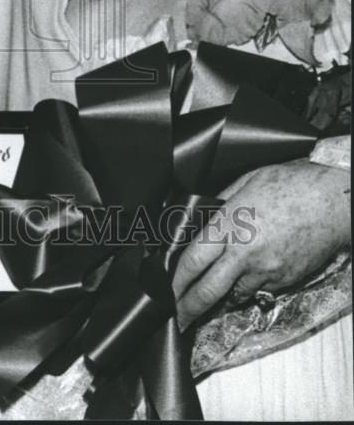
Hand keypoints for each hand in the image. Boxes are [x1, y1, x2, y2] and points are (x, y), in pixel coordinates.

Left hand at [172, 159, 349, 330]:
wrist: (333, 203)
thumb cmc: (293, 185)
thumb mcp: (248, 182)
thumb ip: (223, 202)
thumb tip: (206, 214)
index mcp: (230, 225)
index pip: (193, 260)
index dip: (176, 279)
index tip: (166, 290)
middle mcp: (245, 253)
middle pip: (209, 289)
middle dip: (189, 307)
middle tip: (177, 318)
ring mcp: (267, 270)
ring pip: (234, 295)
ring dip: (219, 299)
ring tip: (205, 302)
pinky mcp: (285, 280)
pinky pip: (259, 291)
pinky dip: (246, 290)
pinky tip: (241, 284)